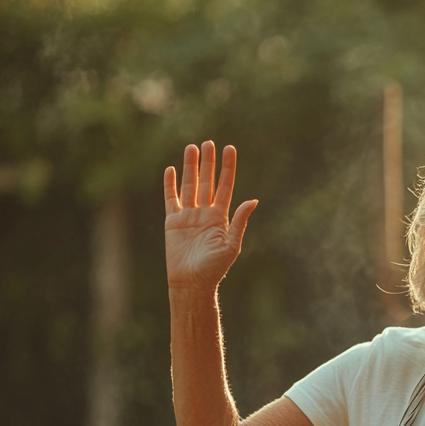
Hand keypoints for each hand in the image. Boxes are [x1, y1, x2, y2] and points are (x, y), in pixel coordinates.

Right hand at [164, 141, 257, 293]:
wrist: (191, 283)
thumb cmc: (214, 269)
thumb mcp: (231, 246)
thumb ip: (240, 222)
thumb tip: (253, 200)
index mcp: (220, 217)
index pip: (225, 186)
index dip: (227, 168)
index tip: (230, 149)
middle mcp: (205, 213)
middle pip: (207, 182)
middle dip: (208, 162)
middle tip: (209, 143)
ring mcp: (188, 216)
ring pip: (190, 186)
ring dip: (191, 167)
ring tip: (192, 148)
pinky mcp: (172, 222)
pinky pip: (171, 199)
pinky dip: (170, 184)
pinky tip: (171, 170)